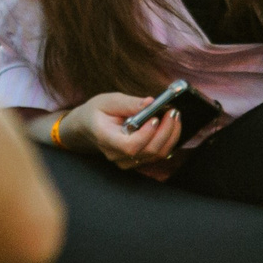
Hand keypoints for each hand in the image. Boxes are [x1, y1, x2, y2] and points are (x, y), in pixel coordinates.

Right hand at [66, 91, 182, 168]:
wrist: (87, 126)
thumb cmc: (97, 112)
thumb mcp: (108, 101)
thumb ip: (128, 103)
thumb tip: (150, 102)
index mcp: (106, 138)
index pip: (129, 146)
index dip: (145, 135)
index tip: (154, 118)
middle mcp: (116, 155)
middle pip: (148, 151)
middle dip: (165, 131)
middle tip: (173, 112)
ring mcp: (126, 161)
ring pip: (156, 155)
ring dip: (170, 136)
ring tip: (175, 116)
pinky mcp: (135, 161)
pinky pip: (157, 155)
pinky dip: (168, 140)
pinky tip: (171, 125)